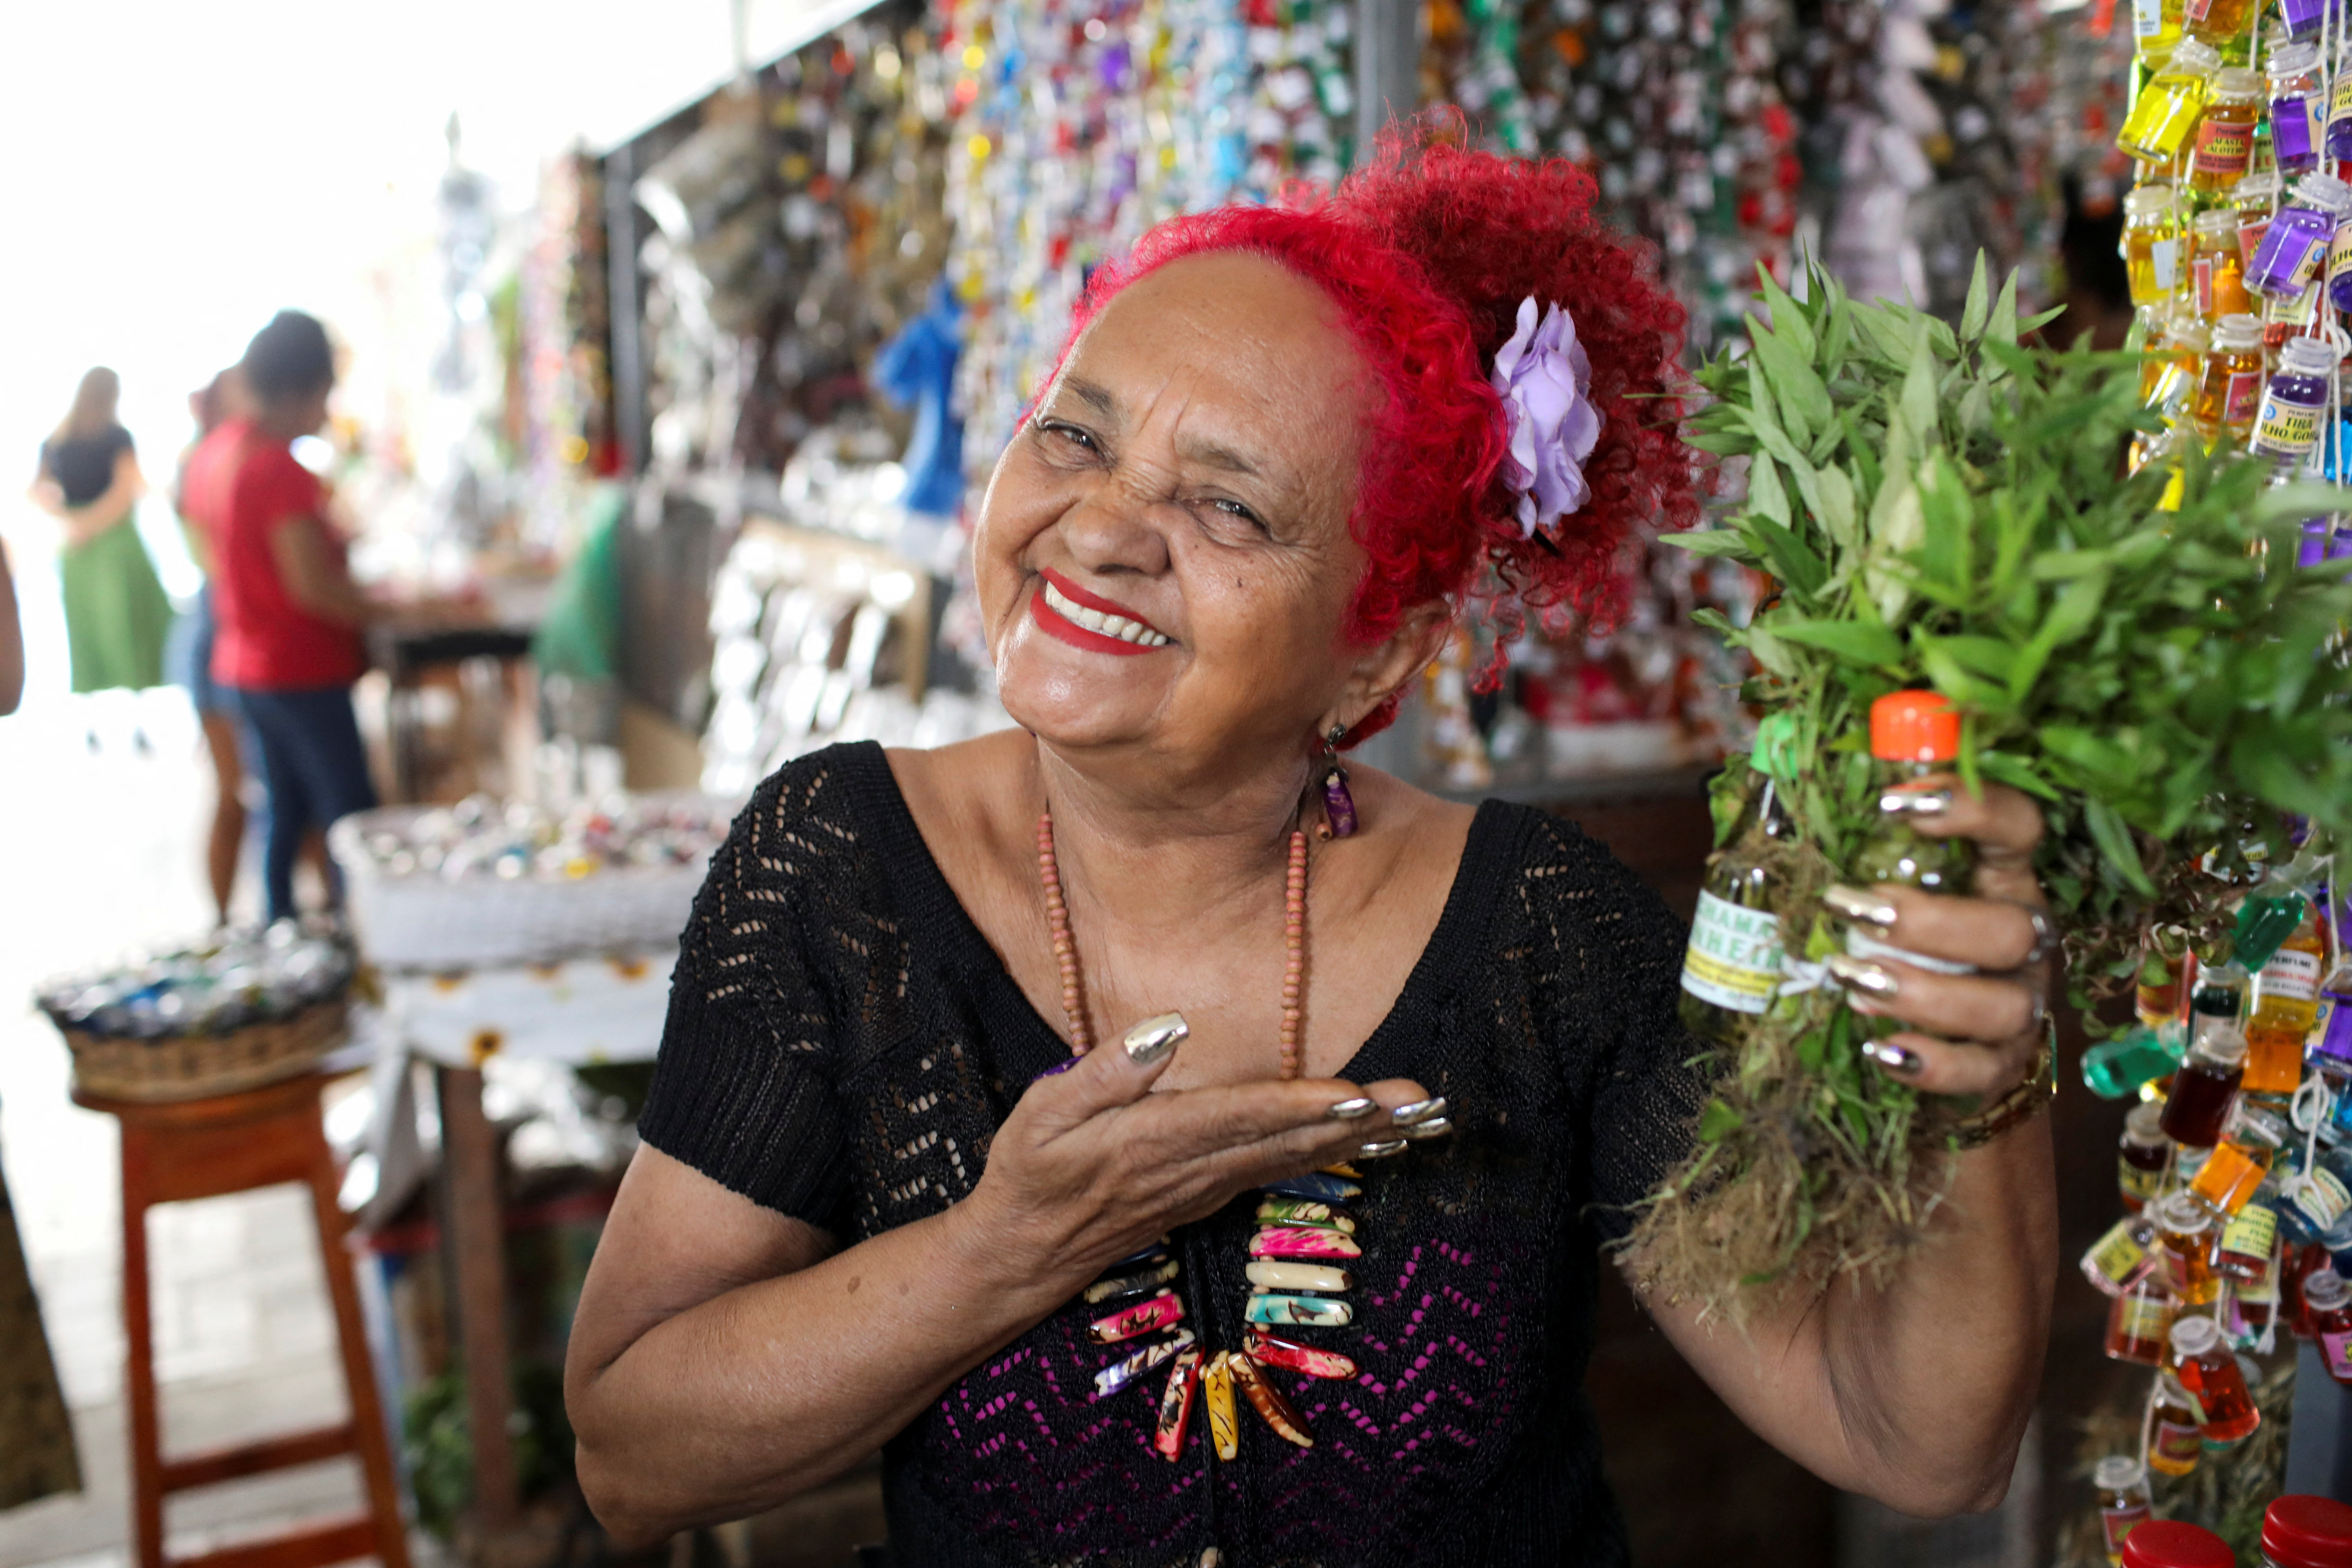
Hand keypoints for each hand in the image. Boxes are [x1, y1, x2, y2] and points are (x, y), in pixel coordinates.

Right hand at [957, 1026, 1428, 1282]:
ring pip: (1294, 1158)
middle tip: (1423, 1103)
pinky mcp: (1212, 1195)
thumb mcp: (1043, 1112)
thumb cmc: (1028, 1172)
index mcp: (1150, 1142)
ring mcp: (1207, 1188)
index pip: (1238, 1117)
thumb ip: (1106, 1070)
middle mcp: (1191, 1169)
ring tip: (1419, 1116)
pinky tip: (1370, 1140)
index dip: (1298, 1106)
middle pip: (1286, 1140)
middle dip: (1358, 1121)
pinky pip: (1282, 1170)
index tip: (1354, 1095)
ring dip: (1359, 1138)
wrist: (1022, 1255)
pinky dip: (1331, 1153)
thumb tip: (1166, 1028)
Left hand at [1821, 777, 2050, 1098]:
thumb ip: (1863, 859)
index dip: (1971, 807)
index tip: (1893, 802)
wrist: (1942, 1033)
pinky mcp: (2004, 1062)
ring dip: (1924, 994)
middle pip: (2011, 929)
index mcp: (2002, 879)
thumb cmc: (1905, 943)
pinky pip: (1983, 1070)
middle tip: (1852, 911)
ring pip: (2003, 1004)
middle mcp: (2025, 938)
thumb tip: (1782, 827)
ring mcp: (2023, 1002)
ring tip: (1851, 980)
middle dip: (1928, 923)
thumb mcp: (1894, 892)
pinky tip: (1882, 1049)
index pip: (2017, 827)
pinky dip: (1934, 1064)